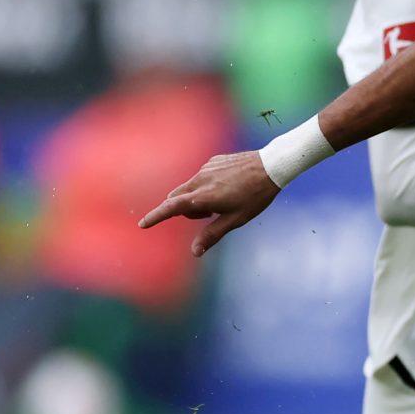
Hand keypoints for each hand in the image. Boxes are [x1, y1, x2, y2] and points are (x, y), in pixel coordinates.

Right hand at [140, 150, 278, 256]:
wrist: (272, 165)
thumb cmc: (256, 196)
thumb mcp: (236, 219)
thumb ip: (212, 234)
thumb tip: (195, 252)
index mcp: (204, 197)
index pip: (172, 207)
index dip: (156, 216)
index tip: (143, 224)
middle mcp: (200, 180)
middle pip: (176, 197)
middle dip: (183, 210)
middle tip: (208, 215)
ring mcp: (206, 168)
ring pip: (188, 187)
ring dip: (195, 198)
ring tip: (223, 201)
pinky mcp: (213, 161)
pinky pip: (201, 176)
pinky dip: (205, 186)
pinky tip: (228, 186)